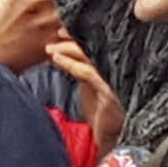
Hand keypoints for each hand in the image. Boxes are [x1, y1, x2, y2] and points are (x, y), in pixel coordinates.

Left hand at [46, 37, 123, 154]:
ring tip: (51, 47)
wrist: (111, 137)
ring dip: (68, 49)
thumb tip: (60, 50)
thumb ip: (81, 67)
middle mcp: (117, 69)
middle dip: (75, 37)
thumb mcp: (88, 84)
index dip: (81, 34)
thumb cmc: (100, 111)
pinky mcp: (110, 92)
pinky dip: (70, 64)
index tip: (63, 29)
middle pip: (97, 45)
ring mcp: (114, 79)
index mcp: (113, 66)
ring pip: (91, 55)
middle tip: (57, 32)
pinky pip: (88, 73)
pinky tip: (57, 59)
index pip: (98, 44)